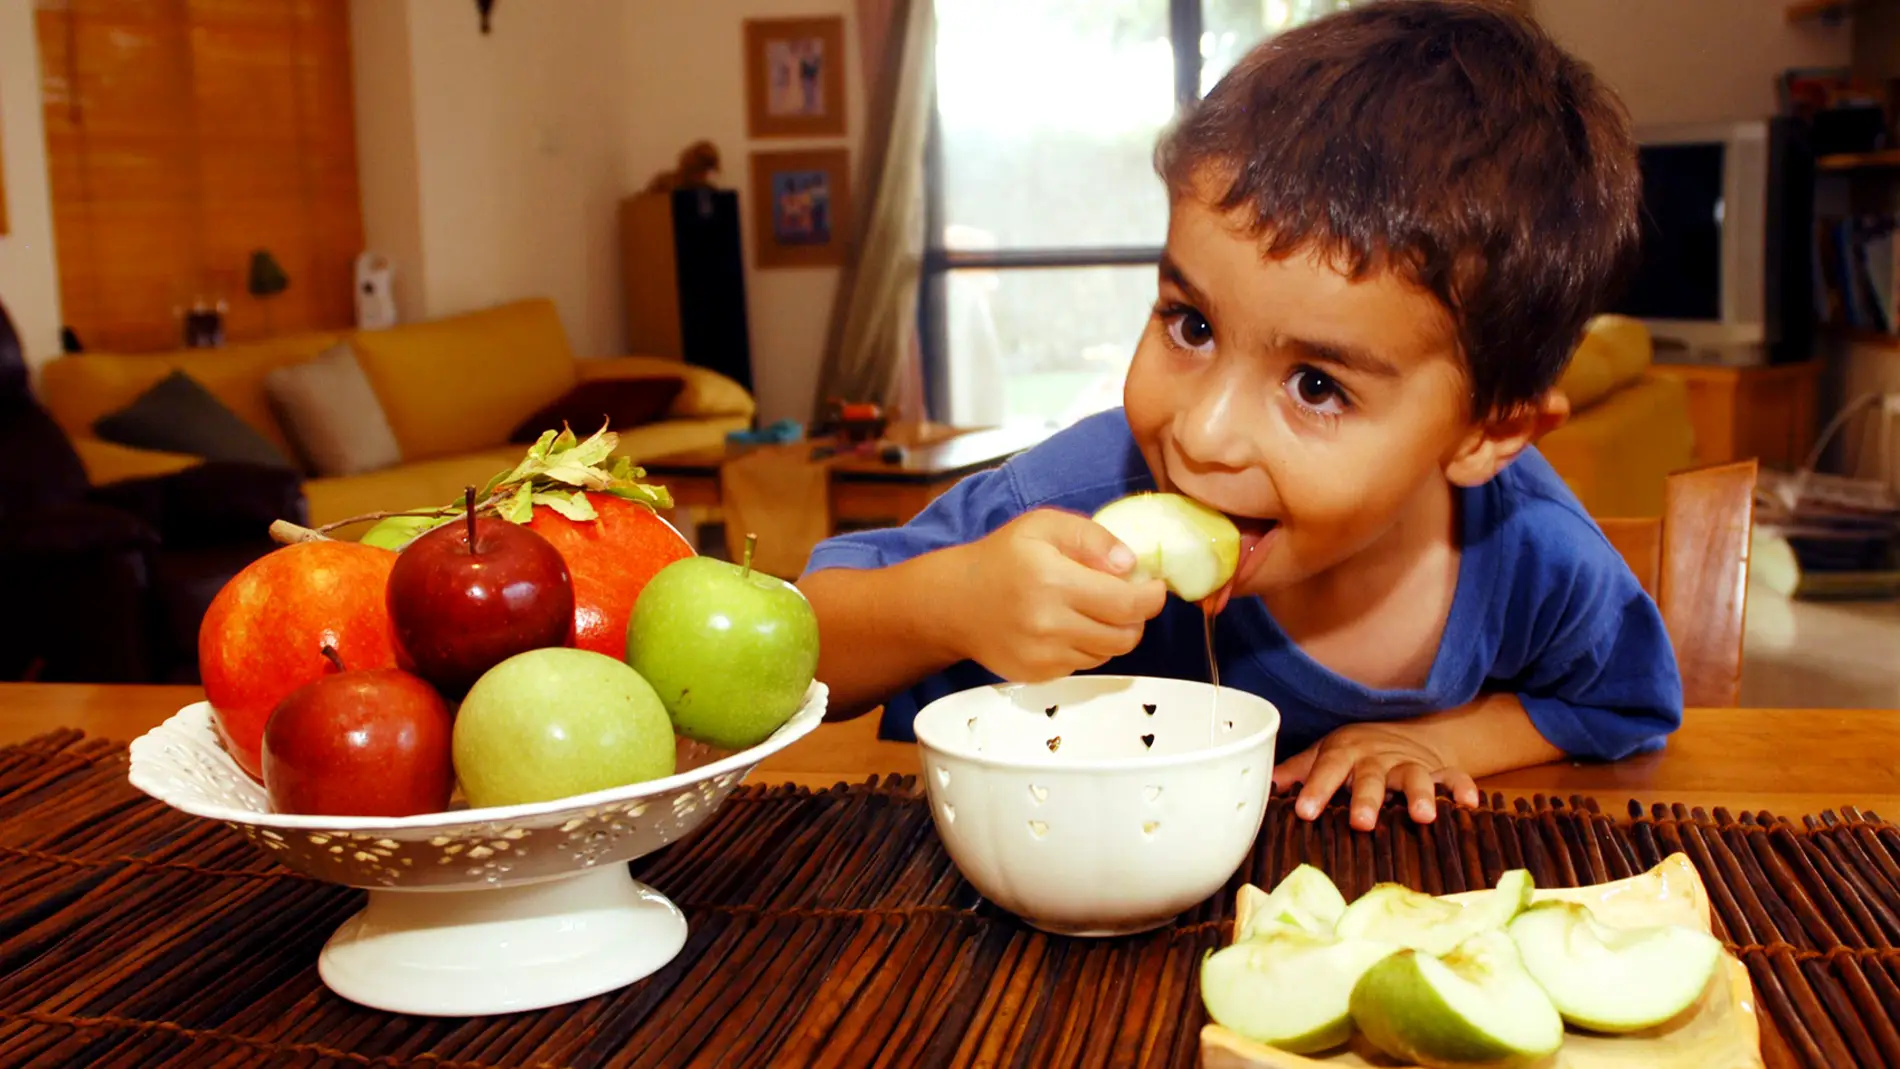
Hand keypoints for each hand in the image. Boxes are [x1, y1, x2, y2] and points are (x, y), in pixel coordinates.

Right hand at [942, 508, 1167, 681]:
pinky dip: (1088, 646)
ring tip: (1097, 609)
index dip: (1152, 598)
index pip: (1126, 604)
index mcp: (1053, 582)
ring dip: (1114, 633)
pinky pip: (1084, 664)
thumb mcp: (1043, 525)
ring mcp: (1043, 655)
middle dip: (1137, 618)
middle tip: (1129, 598)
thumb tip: (1130, 565)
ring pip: (1107, 653)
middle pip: (1124, 636)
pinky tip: (1070, 626)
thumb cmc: (1002, 557)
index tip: (1155, 586)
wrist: (953, 602)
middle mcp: (1049, 625)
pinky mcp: (1038, 675)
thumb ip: (1092, 537)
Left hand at [1272, 721, 1480, 831]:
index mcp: (1346, 752)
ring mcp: (1411, 763)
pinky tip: (1470, 805)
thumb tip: (1264, 787)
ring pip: (1415, 776)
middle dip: (1367, 798)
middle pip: (1372, 776)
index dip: (1317, 789)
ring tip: (1424, 817)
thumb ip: (1298, 771)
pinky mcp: (1439, 771)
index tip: (1305, 812)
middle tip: (1361, 822)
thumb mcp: (1324, 755)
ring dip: (1420, 795)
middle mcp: (1378, 757)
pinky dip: (1463, 788)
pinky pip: (1454, 777)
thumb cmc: (1354, 753)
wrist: (1402, 732)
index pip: (1327, 768)